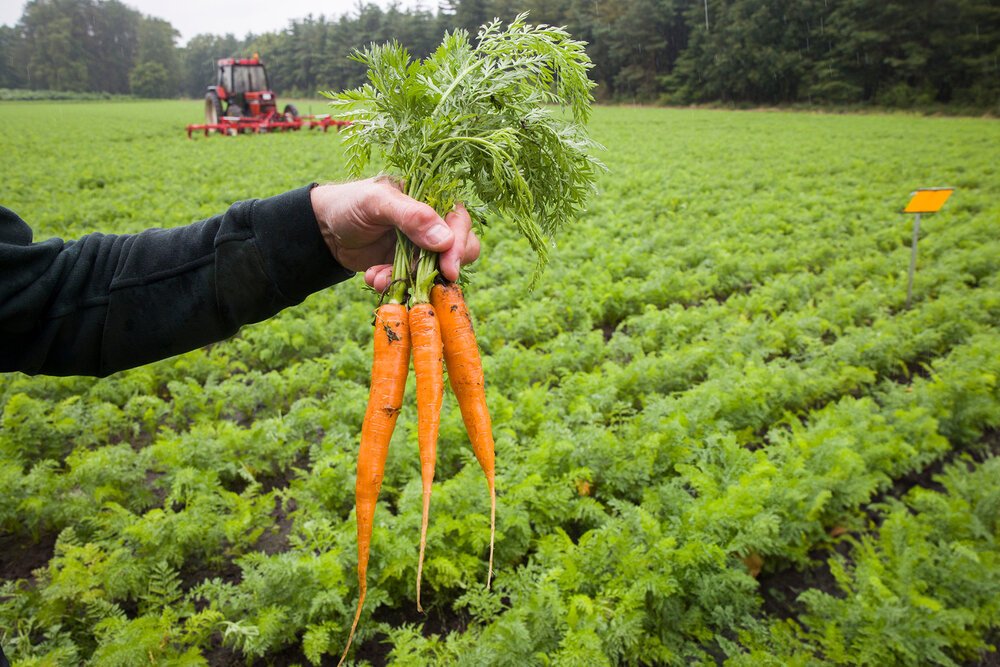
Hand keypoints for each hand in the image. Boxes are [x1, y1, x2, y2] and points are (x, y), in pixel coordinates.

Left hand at [310, 177, 479, 292]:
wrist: (321, 229)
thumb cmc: (350, 203)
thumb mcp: (377, 202)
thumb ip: (411, 216)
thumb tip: (446, 241)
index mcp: (431, 199)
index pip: (460, 222)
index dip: (459, 246)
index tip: (449, 269)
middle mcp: (432, 224)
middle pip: (459, 250)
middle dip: (440, 270)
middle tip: (422, 283)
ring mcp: (420, 248)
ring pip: (435, 272)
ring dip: (411, 281)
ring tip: (380, 277)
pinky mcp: (406, 267)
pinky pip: (413, 283)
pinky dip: (394, 285)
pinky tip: (372, 277)